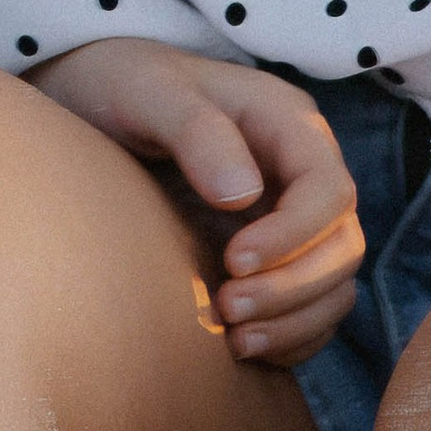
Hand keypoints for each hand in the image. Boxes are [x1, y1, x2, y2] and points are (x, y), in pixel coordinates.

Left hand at [27, 39, 363, 364]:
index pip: (328, 190)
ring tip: (235, 339)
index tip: (236, 260)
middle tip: (230, 309)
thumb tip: (243, 195)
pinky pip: (309, 308)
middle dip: (294, 287)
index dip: (294, 235)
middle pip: (340, 244)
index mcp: (285, 122)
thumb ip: (195, 132)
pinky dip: (288, 336)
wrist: (90, 102)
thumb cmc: (121, 83)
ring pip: (333, 284)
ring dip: (294, 320)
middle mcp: (299, 172)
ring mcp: (290, 217)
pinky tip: (241, 347)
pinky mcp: (271, 256)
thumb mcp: (147, 92)